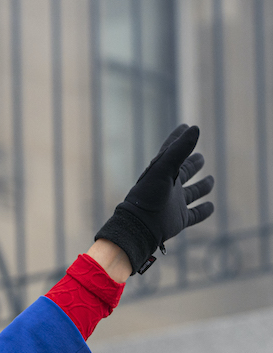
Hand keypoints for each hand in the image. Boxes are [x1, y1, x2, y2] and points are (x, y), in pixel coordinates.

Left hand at [94, 124, 214, 273]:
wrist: (140, 225)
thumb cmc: (148, 195)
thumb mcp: (164, 168)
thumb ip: (179, 149)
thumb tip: (194, 128)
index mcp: (162, 172)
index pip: (172, 151)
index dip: (179, 138)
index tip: (186, 126)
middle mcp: (169, 186)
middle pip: (183, 172)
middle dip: (192, 164)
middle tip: (200, 157)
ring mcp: (174, 203)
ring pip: (191, 193)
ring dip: (201, 187)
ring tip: (210, 180)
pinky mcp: (179, 219)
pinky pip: (194, 214)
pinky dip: (203, 211)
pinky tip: (211, 206)